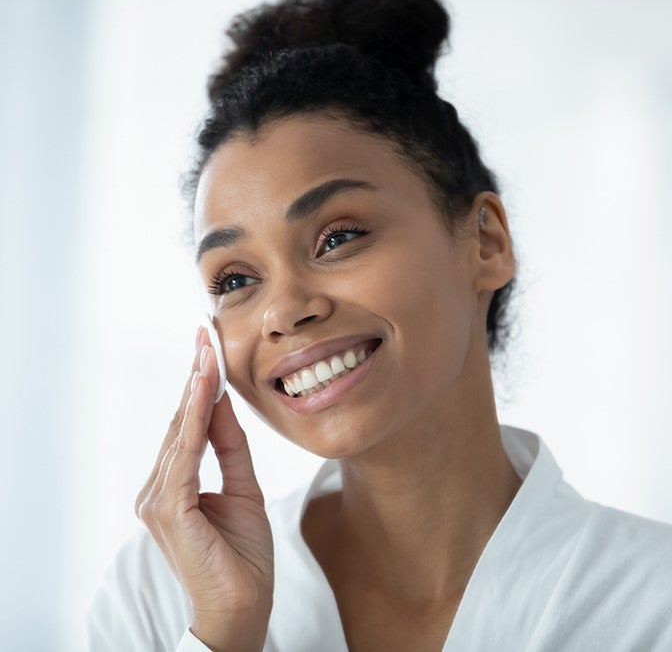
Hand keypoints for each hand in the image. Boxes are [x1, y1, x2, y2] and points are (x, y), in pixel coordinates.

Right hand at [136, 327, 273, 651]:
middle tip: (206, 334)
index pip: (185, 427)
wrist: (243, 607)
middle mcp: (158, 490)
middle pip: (179, 422)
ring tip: (207, 349)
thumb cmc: (242, 556)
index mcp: (173, 486)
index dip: (198, 386)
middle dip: (195, 376)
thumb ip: (230, 449)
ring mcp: (158, 500)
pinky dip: (194, 418)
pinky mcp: (168, 509)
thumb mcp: (245, 489)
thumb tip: (223, 404)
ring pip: (179, 431)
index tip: (208, 347)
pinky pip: (185, 454)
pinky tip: (204, 388)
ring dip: (195, 387)